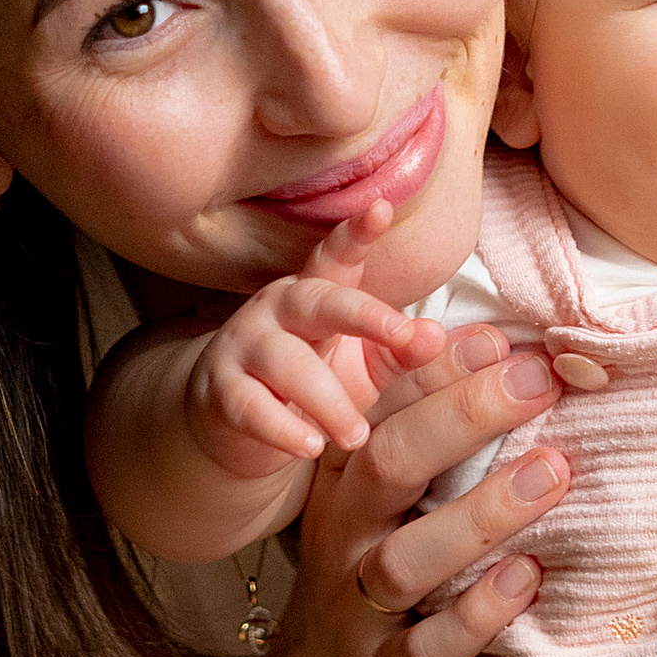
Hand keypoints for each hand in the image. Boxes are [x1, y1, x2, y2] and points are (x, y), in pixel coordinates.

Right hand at [182, 211, 448, 477]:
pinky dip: (282, 429)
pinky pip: (250, 407)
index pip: (338, 257)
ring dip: (328, 399)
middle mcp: (278, 308)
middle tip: (403, 336)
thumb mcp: (363, 365)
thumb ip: (401, 352)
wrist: (234, 422)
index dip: (357, 233)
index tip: (383, 209)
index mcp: (318, 292)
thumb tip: (436, 336)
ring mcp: (244, 347)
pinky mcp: (220, 391)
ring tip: (357, 435)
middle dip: (363, 314)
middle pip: (318, 300)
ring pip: (286, 362)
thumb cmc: (312, 381)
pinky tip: (310, 447)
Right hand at [261, 328, 579, 656]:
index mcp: (347, 483)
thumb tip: (506, 348)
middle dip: (463, 415)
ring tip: (552, 474)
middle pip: (389, 463)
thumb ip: (429, 433)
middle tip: (539, 382)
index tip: (506, 340)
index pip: (384, 409)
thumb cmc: (375, 584)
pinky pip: (426, 648)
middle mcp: (346, 536)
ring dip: (480, 512)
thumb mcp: (383, 504)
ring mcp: (358, 610)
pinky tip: (527, 579)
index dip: (439, 369)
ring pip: (406, 558)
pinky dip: (476, 614)